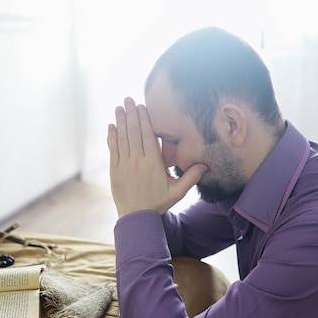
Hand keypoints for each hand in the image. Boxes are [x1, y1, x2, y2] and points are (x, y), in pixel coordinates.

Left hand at [107, 97, 207, 217]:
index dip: (144, 120)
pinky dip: (112, 137)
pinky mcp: (115, 171)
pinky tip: (112, 126)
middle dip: (132, 114)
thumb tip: (205, 165)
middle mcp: (138, 161)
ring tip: (120, 107)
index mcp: (153, 164)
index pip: (148, 136)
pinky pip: (113, 150)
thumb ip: (191, 177)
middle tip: (129, 99)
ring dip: (121, 121)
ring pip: (122, 138)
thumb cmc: (158, 204)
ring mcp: (125, 165)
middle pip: (134, 133)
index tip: (142, 107)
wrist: (137, 218)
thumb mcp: (177, 192)